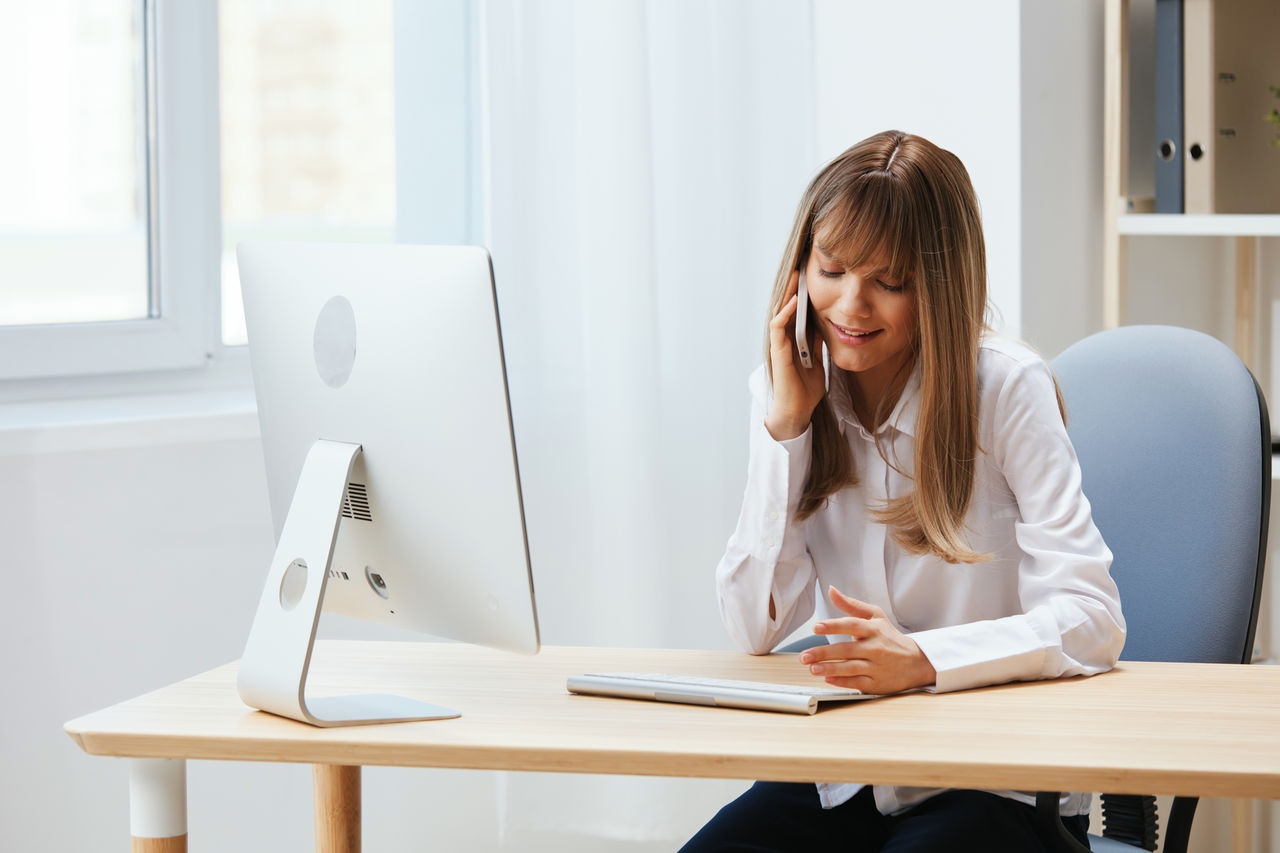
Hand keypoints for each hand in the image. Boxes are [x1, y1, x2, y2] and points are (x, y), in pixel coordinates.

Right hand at [764, 270, 826, 440]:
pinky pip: (778, 327)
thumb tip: (827, 325)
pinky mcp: (778, 352)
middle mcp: (783, 339)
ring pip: (779, 312)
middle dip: (792, 288)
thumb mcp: (819, 359)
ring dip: (786, 295)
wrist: (798, 410)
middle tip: (801, 268)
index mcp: (793, 340)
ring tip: (796, 277)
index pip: (795, 311)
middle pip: (785, 307)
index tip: (810, 277)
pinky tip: (795, 302)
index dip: (801, 294)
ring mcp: (779, 345)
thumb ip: (819, 342)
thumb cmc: (806, 388)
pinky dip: (785, 313)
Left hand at [798, 586, 936, 693]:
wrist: (916, 661)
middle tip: (804, 656)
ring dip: (829, 669)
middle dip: (823, 653)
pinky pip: (857, 683)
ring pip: (850, 668)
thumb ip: (851, 605)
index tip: (817, 627)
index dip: (833, 626)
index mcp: (873, 629)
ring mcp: (876, 667)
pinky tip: (828, 679)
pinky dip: (842, 682)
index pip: (851, 625)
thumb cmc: (890, 637)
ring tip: (812, 669)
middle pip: (846, 650)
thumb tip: (831, 590)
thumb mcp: (875, 616)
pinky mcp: (877, 684)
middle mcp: (875, 648)